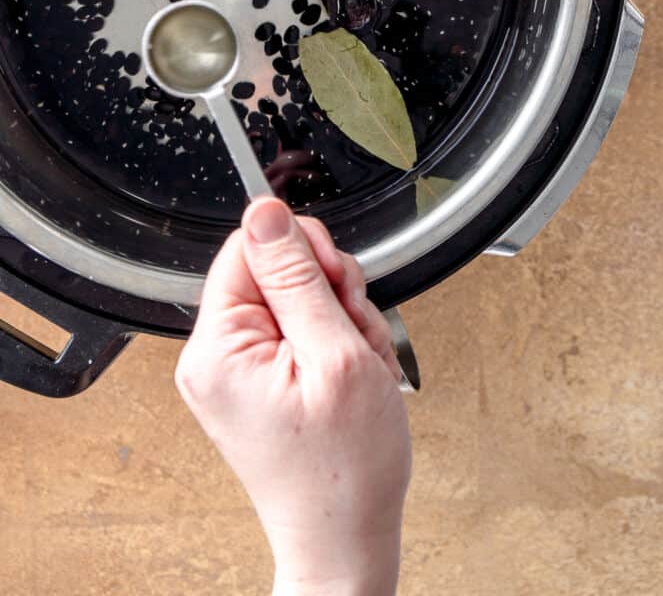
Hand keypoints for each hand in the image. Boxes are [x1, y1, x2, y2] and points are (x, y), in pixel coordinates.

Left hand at [175, 198, 411, 595]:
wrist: (348, 540)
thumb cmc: (345, 469)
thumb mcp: (334, 354)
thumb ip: (298, 277)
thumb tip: (266, 212)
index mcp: (217, 348)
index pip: (250, 247)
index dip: (304, 254)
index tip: (337, 286)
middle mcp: (215, 356)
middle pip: (277, 270)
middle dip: (332, 293)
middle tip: (353, 336)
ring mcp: (236, 371)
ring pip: (300, 298)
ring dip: (343, 322)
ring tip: (357, 367)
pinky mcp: (260, 381)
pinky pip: (302, 331)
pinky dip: (337, 345)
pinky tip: (352, 377)